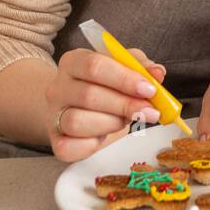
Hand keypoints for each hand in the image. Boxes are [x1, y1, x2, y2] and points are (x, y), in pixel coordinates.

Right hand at [46, 46, 166, 161]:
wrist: (77, 107)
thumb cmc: (105, 86)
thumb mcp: (123, 68)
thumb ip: (140, 67)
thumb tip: (157, 73)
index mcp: (73, 62)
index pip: (95, 65)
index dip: (124, 79)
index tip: (149, 89)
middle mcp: (58, 87)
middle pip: (88, 95)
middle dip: (125, 105)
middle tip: (150, 111)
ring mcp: (52, 115)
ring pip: (77, 122)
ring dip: (111, 123)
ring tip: (125, 121)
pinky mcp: (55, 141)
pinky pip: (70, 147)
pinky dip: (92, 145)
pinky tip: (104, 136)